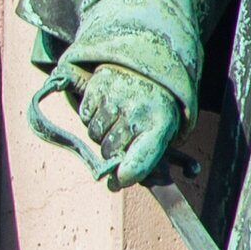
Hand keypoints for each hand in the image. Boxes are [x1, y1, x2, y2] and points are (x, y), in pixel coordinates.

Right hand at [70, 63, 187, 189]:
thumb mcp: (164, 132)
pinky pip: (85, 117)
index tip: (120, 179)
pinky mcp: (98, 87)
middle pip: (111, 150)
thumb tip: (115, 184)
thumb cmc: (155, 109)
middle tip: (124, 138)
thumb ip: (144, 161)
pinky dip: (92, 116)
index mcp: (161, 123)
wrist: (149, 65)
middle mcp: (138, 110)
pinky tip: (107, 106)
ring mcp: (116, 97)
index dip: (129, 173)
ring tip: (117, 118)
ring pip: (96, 135)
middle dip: (114, 151)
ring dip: (102, 133)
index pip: (141, 157)